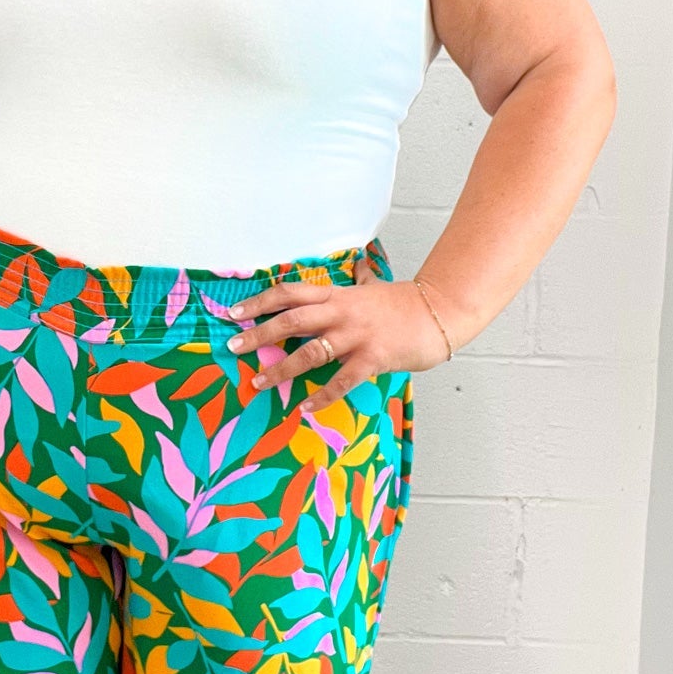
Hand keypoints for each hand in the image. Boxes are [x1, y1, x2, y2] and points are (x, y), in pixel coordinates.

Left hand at [224, 257, 453, 413]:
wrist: (439, 313)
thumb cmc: (404, 304)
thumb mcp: (374, 287)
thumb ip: (359, 281)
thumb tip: (357, 266)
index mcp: (337, 295)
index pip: (290, 293)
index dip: (260, 301)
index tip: (235, 311)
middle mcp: (341, 313)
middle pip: (290, 320)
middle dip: (258, 333)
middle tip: (233, 345)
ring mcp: (356, 337)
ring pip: (309, 353)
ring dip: (279, 369)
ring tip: (258, 381)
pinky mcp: (372, 359)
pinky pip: (341, 381)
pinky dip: (321, 396)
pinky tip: (304, 408)